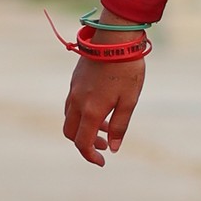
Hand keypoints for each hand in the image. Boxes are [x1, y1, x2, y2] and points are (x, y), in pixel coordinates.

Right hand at [63, 45, 148, 165]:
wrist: (115, 38)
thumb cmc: (127, 69)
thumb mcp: (129, 101)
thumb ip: (120, 126)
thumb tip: (114, 148)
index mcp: (91, 110)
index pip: (83, 142)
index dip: (91, 156)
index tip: (103, 162)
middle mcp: (78, 102)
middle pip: (70, 132)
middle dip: (85, 143)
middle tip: (105, 144)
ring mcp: (74, 89)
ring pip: (70, 117)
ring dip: (85, 127)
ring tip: (107, 126)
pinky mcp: (75, 79)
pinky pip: (72, 103)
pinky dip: (83, 113)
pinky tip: (101, 107)